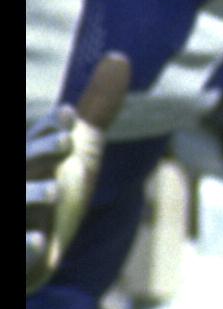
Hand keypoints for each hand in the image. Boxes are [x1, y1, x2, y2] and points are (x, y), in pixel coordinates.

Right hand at [26, 55, 129, 291]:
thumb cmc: (53, 191)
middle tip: (67, 142)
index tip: (70, 116)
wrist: (34, 252)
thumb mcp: (78, 149)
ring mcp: (18, 215)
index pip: (38, 138)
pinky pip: (19, 249)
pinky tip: (40, 241)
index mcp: (33, 159)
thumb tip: (119, 56)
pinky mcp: (18, 250)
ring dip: (33, 194)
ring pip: (18, 201)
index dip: (50, 128)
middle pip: (24, 161)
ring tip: (55, 192)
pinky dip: (26, 244)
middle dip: (41, 151)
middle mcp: (23, 181)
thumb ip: (97, 109)